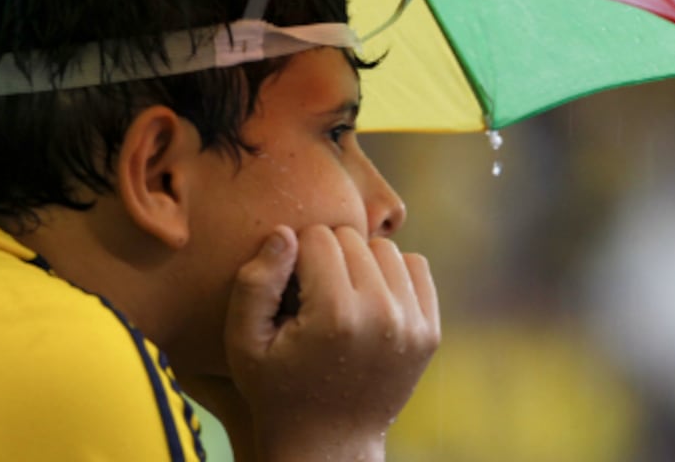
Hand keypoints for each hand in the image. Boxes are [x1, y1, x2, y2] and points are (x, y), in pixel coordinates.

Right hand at [225, 225, 440, 461]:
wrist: (328, 444)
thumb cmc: (277, 389)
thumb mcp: (244, 342)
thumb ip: (255, 282)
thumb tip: (285, 232)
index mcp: (335, 315)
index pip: (317, 236)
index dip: (295, 256)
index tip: (290, 289)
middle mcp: (381, 315)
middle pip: (352, 238)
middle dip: (327, 257)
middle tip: (312, 296)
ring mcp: (412, 324)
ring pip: (385, 248)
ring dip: (360, 262)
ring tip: (339, 296)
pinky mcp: (430, 331)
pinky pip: (415, 267)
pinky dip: (392, 274)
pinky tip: (368, 299)